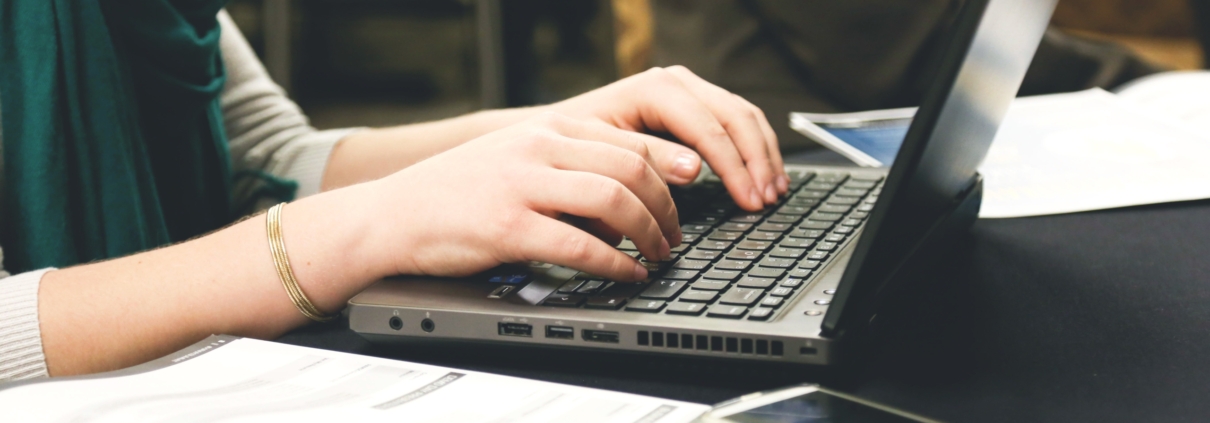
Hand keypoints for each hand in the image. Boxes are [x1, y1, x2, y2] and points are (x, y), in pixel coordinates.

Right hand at [364, 112, 681, 281]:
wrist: (393, 215)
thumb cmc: (456, 193)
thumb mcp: (515, 159)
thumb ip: (566, 167)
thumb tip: (626, 198)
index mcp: (545, 128)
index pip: (627, 140)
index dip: (669, 168)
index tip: (691, 191)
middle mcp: (537, 147)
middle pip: (630, 168)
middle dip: (666, 206)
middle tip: (675, 235)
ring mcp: (522, 184)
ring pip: (613, 199)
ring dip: (648, 232)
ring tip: (658, 255)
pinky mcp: (508, 226)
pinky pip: (580, 245)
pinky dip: (614, 263)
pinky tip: (626, 273)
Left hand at [549, 66, 788, 210]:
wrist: (555, 134)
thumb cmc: (573, 147)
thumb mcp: (604, 155)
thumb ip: (649, 160)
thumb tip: (695, 169)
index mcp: (655, 89)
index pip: (710, 128)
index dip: (735, 168)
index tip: (749, 200)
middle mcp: (676, 82)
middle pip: (736, 117)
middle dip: (757, 162)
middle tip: (767, 200)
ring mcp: (688, 90)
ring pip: (744, 116)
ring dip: (764, 155)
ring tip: (774, 192)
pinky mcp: (694, 105)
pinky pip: (737, 121)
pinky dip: (755, 149)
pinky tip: (764, 175)